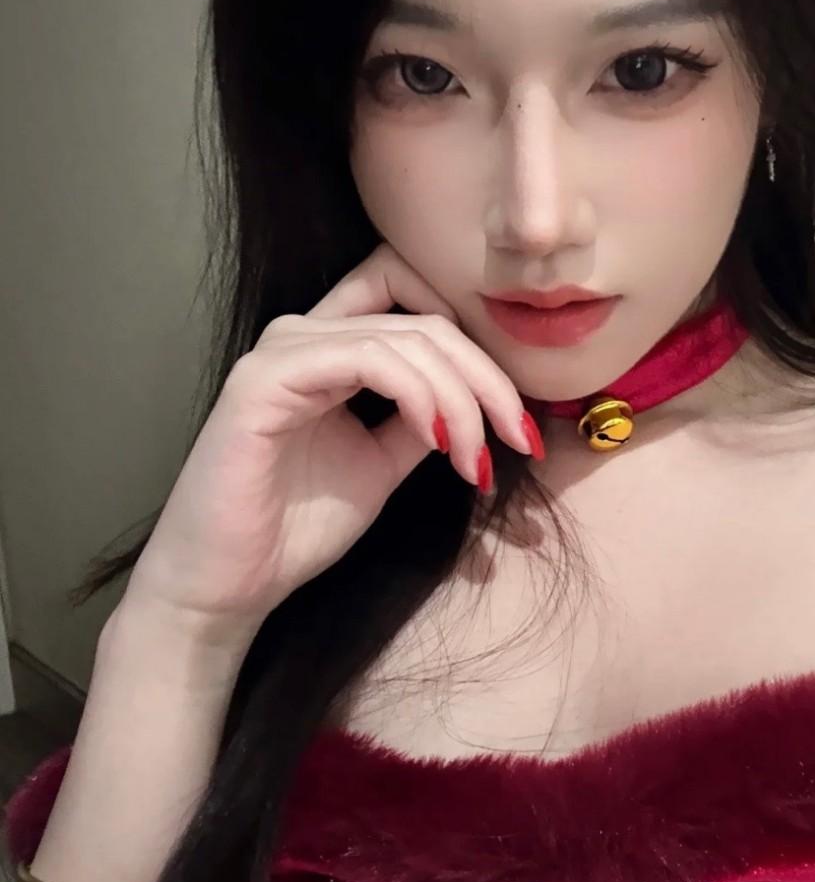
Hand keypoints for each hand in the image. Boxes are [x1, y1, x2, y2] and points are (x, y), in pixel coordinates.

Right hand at [122, 243, 536, 641]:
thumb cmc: (293, 528)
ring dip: (461, 398)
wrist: (227, 588)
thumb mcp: (383, 463)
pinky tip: (438, 440)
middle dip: (488, 379)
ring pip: (406, 338)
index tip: (514, 415)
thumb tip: (481, 401)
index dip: (474, 339)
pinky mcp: (264, 380)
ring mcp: (282, 351)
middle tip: (519, 439)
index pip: (412, 292)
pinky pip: (367, 359)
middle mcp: (304, 334)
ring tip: (476, 461)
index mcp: (330, 345)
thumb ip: (423, 419)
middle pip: (425, 318)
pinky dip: (419, 395)